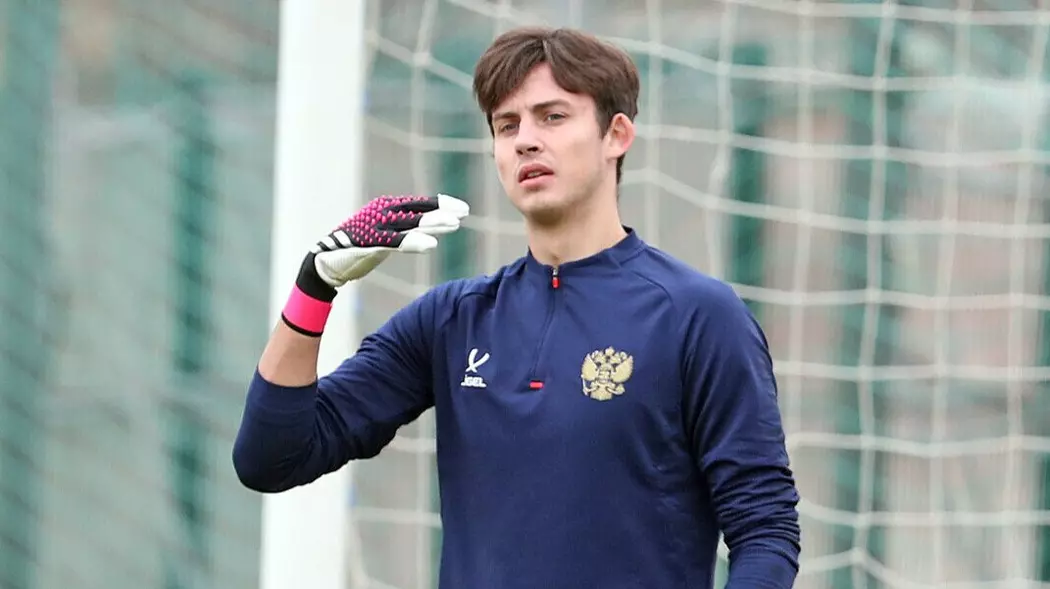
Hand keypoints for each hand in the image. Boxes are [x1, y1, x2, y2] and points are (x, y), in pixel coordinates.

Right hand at [282, 193, 469, 335]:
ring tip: (454, 224)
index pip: (418, 204)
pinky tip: (431, 245)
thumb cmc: (356, 251)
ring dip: (433, 223)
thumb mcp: (385, 238)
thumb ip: (403, 232)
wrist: (325, 264)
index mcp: (386, 209)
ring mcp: (375, 227)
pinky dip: (412, 242)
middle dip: (442, 211)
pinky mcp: (367, 242)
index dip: (440, 204)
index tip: (462, 209)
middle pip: (417, 211)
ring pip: (409, 223)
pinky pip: (394, 242)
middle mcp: (382, 214)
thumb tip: (427, 230)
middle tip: (465, 213)